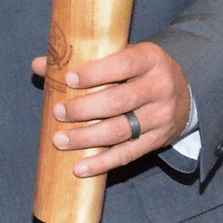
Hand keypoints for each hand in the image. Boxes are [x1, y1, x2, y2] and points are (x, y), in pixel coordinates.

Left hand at [31, 41, 190, 177]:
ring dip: (87, 138)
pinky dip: (102, 163)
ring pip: (121, 131)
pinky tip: (80, 168)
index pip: (122, 65)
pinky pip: (128, 154)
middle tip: (58, 112)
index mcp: (149, 59)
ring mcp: (161, 117)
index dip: (95, 73)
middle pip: (119, 101)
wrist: (183, 91)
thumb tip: (39, 64)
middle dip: (85, 109)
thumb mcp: (119, 54)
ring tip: (60, 140)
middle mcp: (160, 88)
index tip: (68, 79)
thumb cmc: (137, 68)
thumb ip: (81, 58)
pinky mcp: (158, 141)